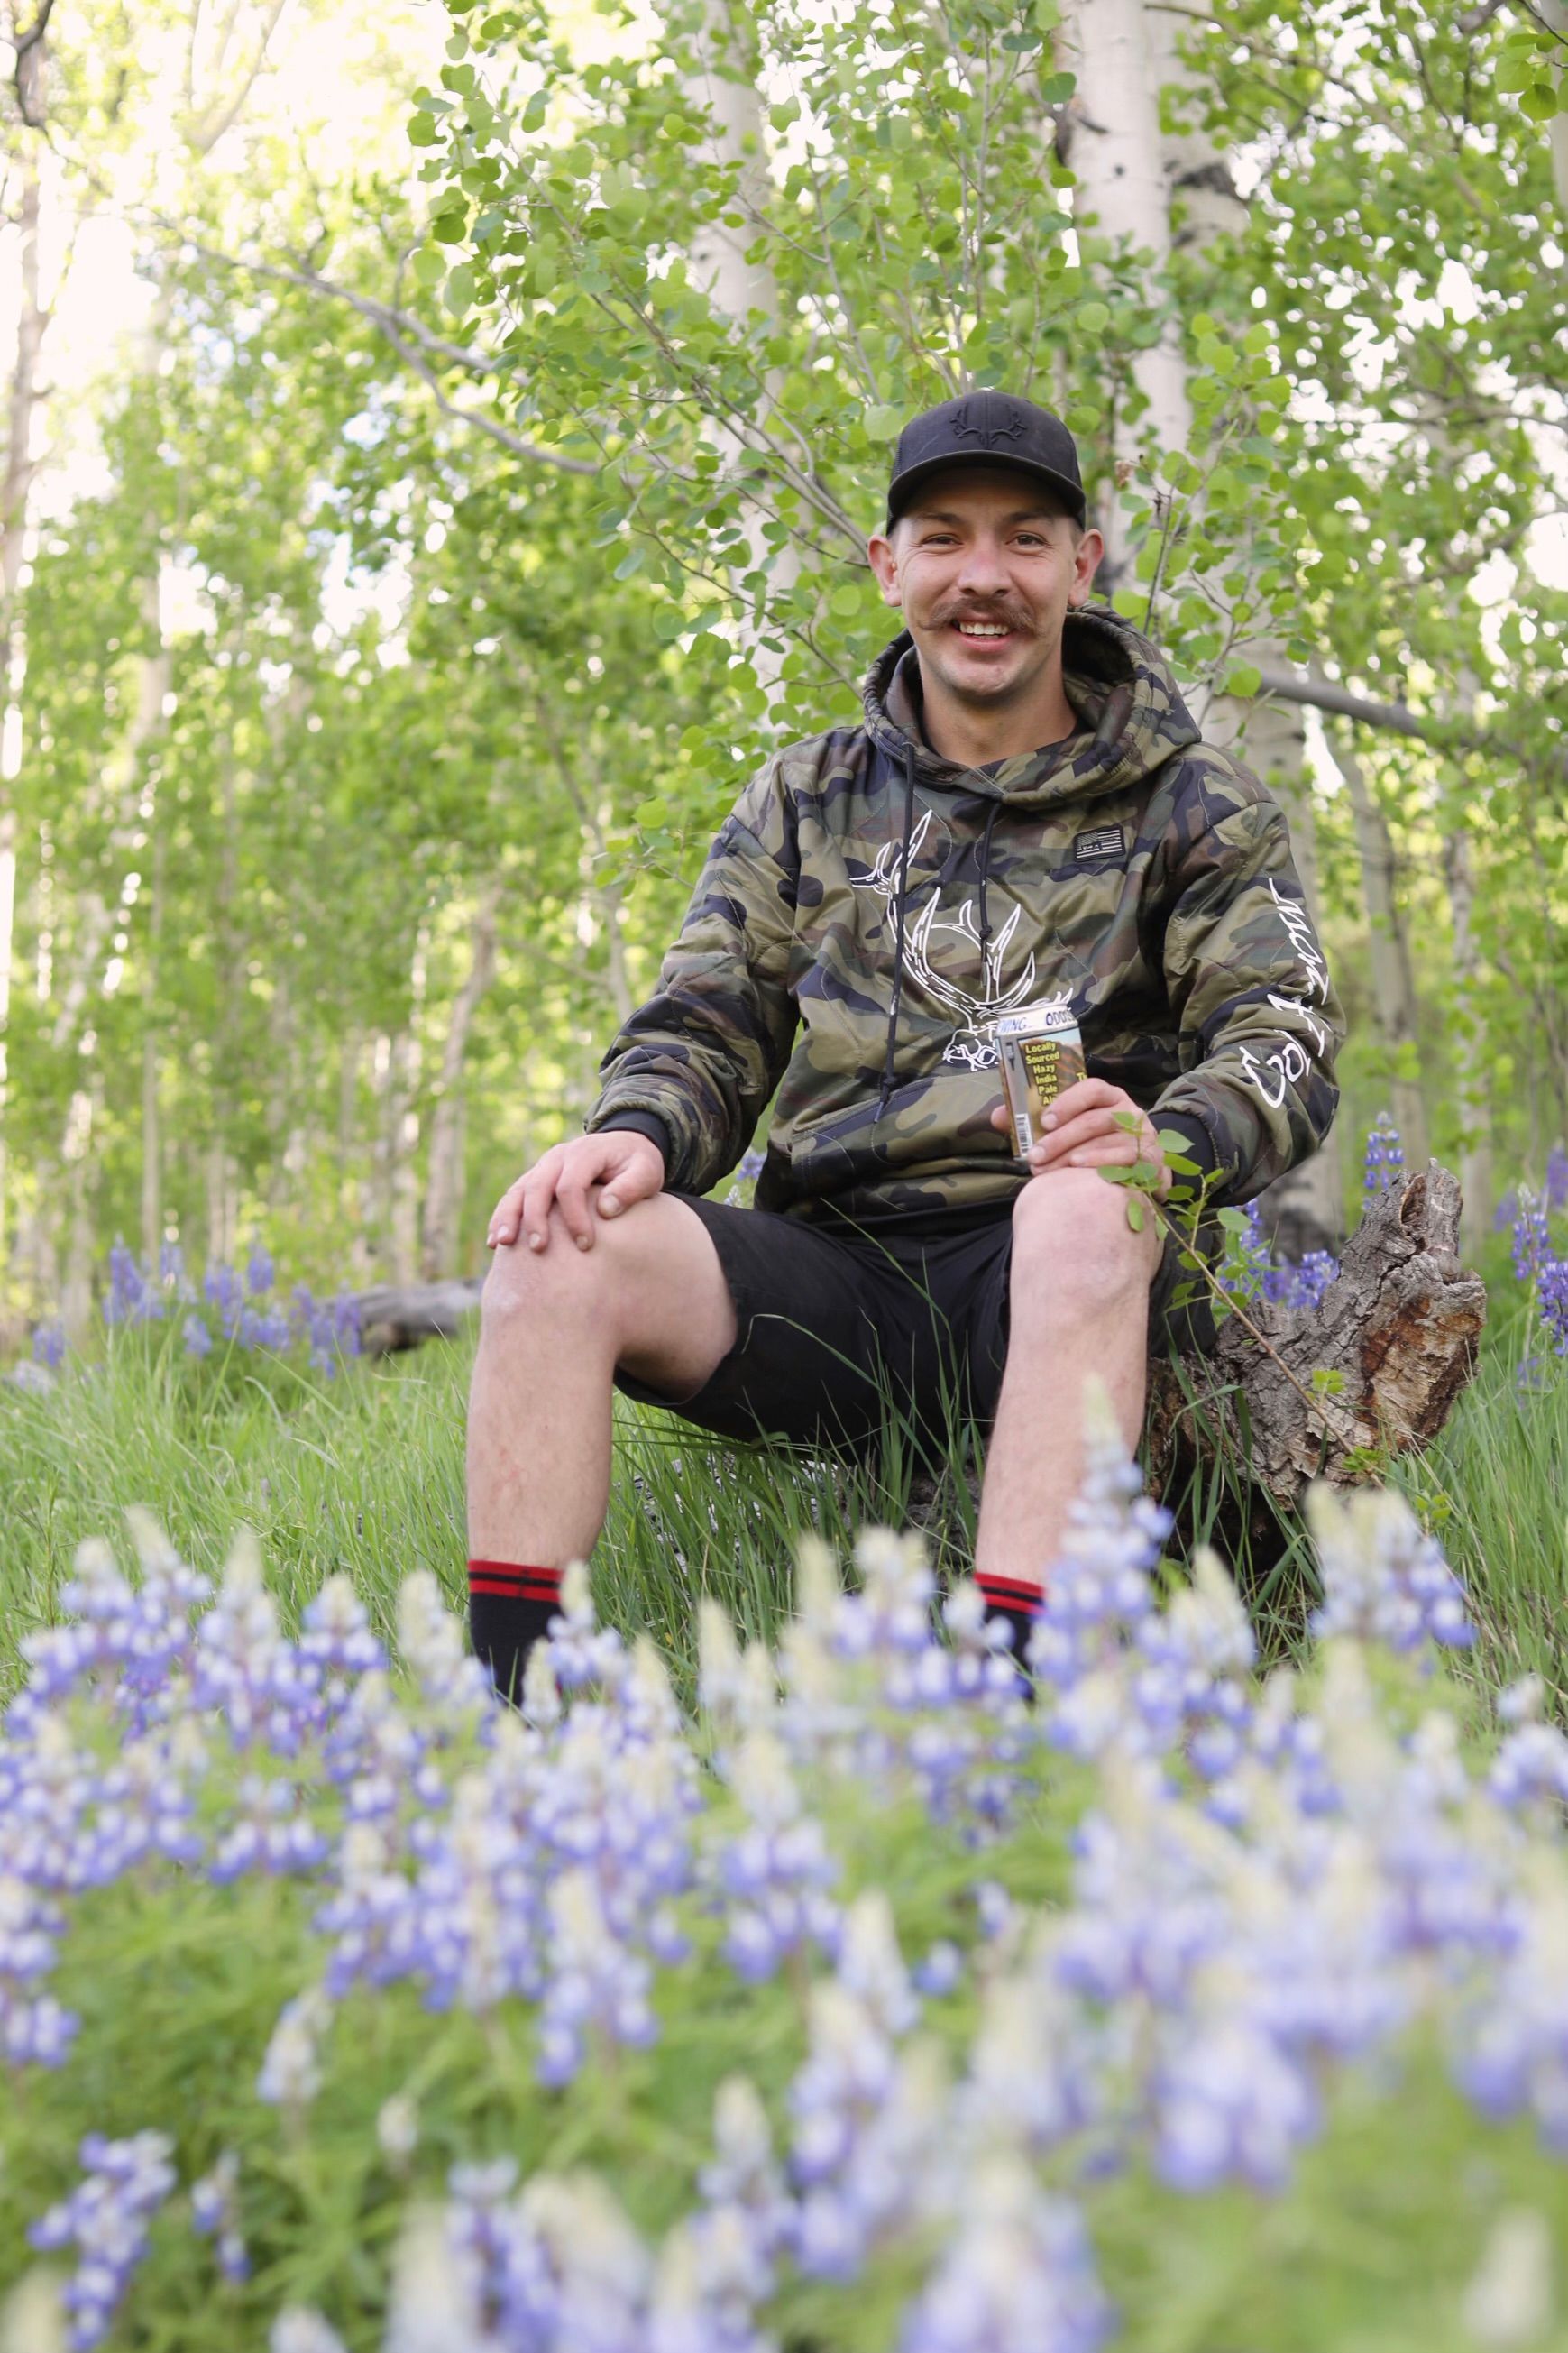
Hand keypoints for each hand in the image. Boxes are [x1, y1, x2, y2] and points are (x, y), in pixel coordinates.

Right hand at [486, 1130, 665, 1254]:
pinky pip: (513, 1197)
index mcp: (585, 1153)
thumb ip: (631, 1187)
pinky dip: (502, 1217)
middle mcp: (558, 1157)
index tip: (585, 1244)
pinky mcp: (536, 1180)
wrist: (625, 1148)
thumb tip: (606, 1209)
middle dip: (535, 1218)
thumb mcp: (647, 1170)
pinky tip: (494, 1242)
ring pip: (518, 1191)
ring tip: (501, 1244)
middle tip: (539, 1248)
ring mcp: (543, 1167)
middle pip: (537, 1186)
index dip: (575, 1216)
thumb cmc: (637, 1164)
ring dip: (507, 1217)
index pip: (570, 1185)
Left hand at [990, 1077, 1170, 1198]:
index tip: (1044, 1120)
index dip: (1068, 1102)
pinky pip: (1126, 1158)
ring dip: (1073, 1154)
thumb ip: (1031, 1122)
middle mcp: (1128, 1111)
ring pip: (1107, 1139)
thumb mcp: (1066, 1130)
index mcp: (1108, 1097)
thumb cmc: (1092, 1146)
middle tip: (1033, 1156)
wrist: (1134, 1174)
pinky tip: (1078, 1170)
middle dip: (1060, 1139)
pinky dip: (1101, 1163)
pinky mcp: (1151, 1158)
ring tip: (1047, 1169)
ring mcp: (1142, 1134)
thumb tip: (997, 1117)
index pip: (1092, 1088)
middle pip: (1094, 1119)